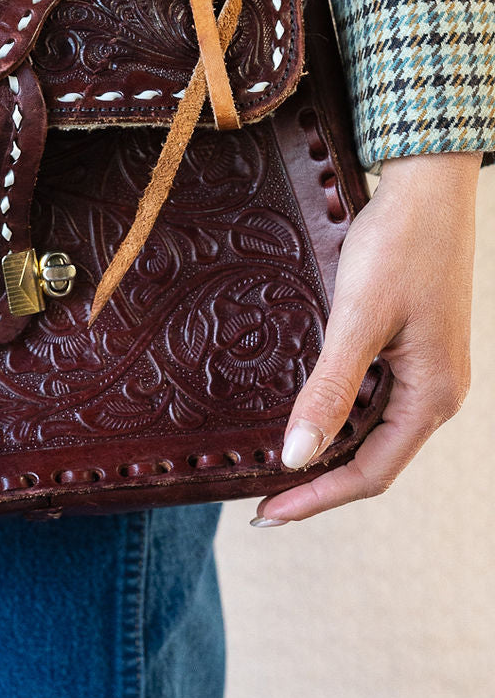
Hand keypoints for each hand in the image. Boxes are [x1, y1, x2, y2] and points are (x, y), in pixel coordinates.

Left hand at [252, 150, 480, 525]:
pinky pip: (374, 398)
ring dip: (326, 449)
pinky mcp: (412, 347)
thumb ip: (330, 390)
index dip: (317, 498)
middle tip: (260, 496)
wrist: (427, 184)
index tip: (265, 513)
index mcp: (433, 396)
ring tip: (272, 462)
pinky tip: (300, 409)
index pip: (371, 474)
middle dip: (318, 481)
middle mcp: (437, 392)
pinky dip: (337, 412)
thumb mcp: (358, 319)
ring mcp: (427, 370)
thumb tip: (296, 457)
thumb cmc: (399, 245)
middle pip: (373, 459)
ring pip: (372, 430)